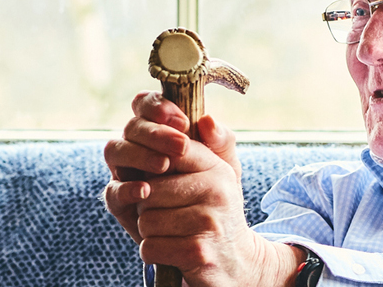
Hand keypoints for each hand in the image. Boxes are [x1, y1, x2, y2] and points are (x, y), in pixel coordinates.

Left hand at [101, 92, 302, 286]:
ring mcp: (209, 222)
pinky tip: (172, 250)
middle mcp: (217, 190)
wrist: (237, 263)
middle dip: (147, 204)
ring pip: (146, 219)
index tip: (154, 172)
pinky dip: (153, 252)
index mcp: (216, 167)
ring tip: (172, 231)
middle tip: (165, 211)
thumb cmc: (213, 214)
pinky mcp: (198, 252)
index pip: (171, 148)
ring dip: (150, 230)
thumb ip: (208, 143)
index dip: (150, 157)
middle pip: (149, 189)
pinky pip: (149, 246)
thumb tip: (206, 120)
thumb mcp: (215, 175)